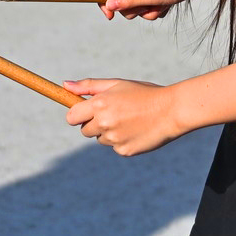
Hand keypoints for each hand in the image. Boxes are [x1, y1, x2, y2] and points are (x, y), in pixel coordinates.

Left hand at [64, 79, 182, 155]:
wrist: (171, 111)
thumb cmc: (142, 93)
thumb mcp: (115, 84)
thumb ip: (88, 86)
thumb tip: (64, 85)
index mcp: (99, 104)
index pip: (72, 117)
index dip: (76, 114)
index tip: (83, 112)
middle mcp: (104, 123)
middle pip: (85, 130)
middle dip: (93, 123)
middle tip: (112, 113)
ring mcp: (114, 139)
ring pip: (100, 139)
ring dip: (108, 132)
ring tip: (127, 120)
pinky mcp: (125, 151)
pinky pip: (115, 147)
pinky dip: (121, 141)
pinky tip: (135, 130)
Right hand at [97, 0, 195, 20]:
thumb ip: (128, 0)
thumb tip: (108, 5)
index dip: (104, 2)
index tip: (112, 17)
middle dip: (134, 9)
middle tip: (149, 8)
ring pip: (135, 2)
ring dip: (147, 9)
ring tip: (162, 4)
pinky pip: (146, 1)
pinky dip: (155, 6)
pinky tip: (167, 3)